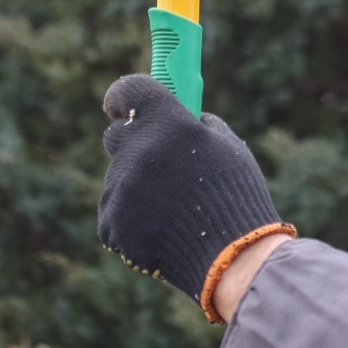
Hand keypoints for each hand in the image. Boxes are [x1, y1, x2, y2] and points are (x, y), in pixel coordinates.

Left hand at [98, 75, 294, 319]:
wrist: (231, 257)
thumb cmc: (236, 193)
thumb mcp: (227, 144)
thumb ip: (196, 124)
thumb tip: (180, 118)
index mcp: (166, 123)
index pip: (129, 90)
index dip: (125, 96)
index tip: (124, 104)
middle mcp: (136, 151)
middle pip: (116, 135)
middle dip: (133, 142)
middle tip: (157, 158)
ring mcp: (120, 189)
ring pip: (118, 177)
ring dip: (137, 184)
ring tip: (174, 207)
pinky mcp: (111, 223)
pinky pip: (115, 211)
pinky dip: (132, 217)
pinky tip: (162, 228)